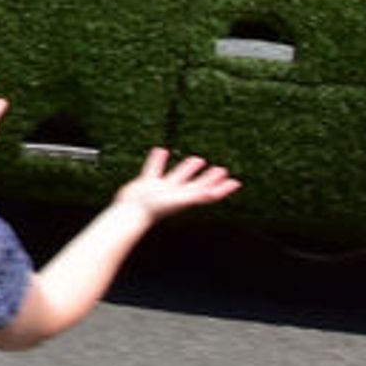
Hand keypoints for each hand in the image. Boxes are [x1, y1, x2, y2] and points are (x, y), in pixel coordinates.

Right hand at [113, 145, 239, 218]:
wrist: (130, 213)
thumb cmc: (153, 209)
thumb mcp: (177, 201)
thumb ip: (194, 196)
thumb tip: (212, 193)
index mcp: (185, 198)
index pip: (209, 193)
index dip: (222, 188)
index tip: (235, 183)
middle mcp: (175, 194)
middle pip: (197, 185)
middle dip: (209, 178)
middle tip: (221, 170)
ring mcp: (161, 189)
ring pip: (178, 176)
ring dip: (188, 169)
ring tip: (198, 159)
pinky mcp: (146, 183)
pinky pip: (154, 169)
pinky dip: (158, 161)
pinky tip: (160, 151)